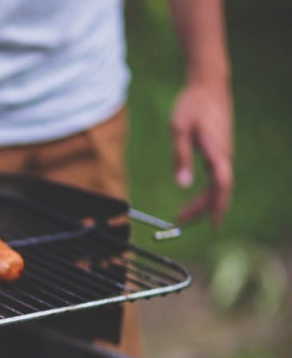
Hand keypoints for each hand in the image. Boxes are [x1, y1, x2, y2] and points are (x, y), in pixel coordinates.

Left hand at [170, 80, 233, 226]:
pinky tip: (197, 196)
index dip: (217, 207)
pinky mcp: (220, 149)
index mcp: (217, 152)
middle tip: (180, 221)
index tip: (212, 225)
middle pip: (219, 190)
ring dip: (203, 201)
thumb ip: (180, 157)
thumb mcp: (179, 129)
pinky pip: (217, 176)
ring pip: (218, 184)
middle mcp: (224, 155)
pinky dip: (208, 190)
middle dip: (202, 209)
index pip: (220, 187)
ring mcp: (224, 152)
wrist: (208, 84)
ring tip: (183, 214)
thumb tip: (181, 184)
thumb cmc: (192, 104)